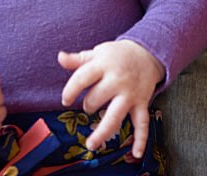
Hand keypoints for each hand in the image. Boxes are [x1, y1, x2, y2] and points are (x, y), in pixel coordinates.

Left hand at [58, 40, 164, 158]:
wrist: (147, 53)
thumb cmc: (117, 56)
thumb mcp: (98, 53)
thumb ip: (78, 59)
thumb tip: (60, 57)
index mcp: (104, 65)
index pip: (82, 78)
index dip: (70, 90)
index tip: (65, 100)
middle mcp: (118, 80)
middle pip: (96, 99)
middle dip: (88, 106)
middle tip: (90, 105)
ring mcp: (130, 93)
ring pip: (115, 116)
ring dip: (102, 132)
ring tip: (91, 144)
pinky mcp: (142, 103)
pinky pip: (142, 123)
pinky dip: (141, 140)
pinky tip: (136, 154)